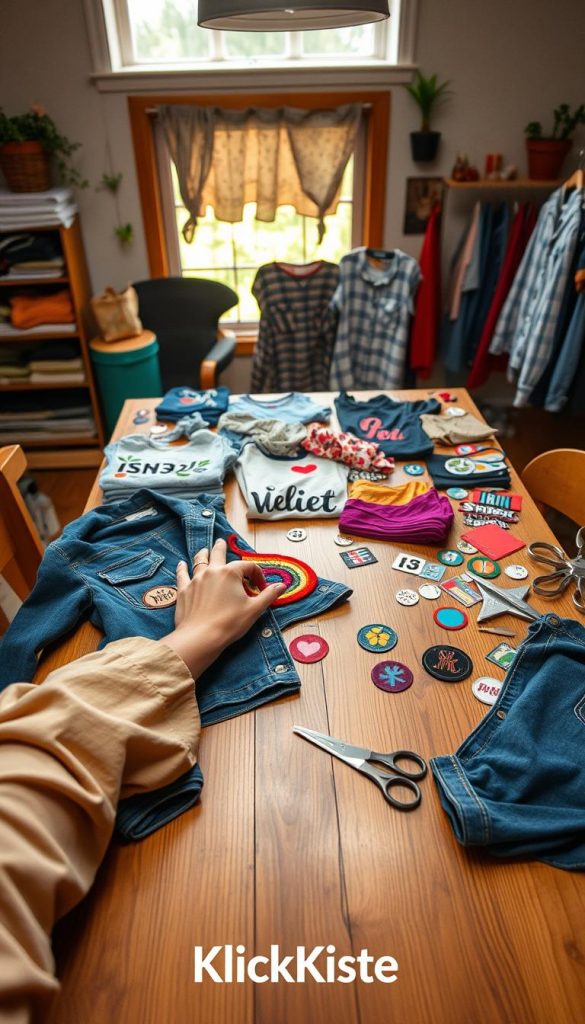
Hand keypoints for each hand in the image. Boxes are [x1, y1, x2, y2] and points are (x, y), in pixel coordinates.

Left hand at [159, 538, 284, 677]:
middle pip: (218, 553)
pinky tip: (181, 564)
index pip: (247, 566)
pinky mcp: (184, 590)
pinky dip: (182, 568)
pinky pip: (182, 575)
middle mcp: (212, 571)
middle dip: (221, 547)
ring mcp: (196, 579)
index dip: (257, 575)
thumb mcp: (254, 610)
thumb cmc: (229, 623)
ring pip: (199, 561)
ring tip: (205, 550)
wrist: (201, 638)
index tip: (260, 588)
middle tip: (222, 542)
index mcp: (230, 573)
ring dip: (203, 554)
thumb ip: (269, 595)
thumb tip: (282, 586)